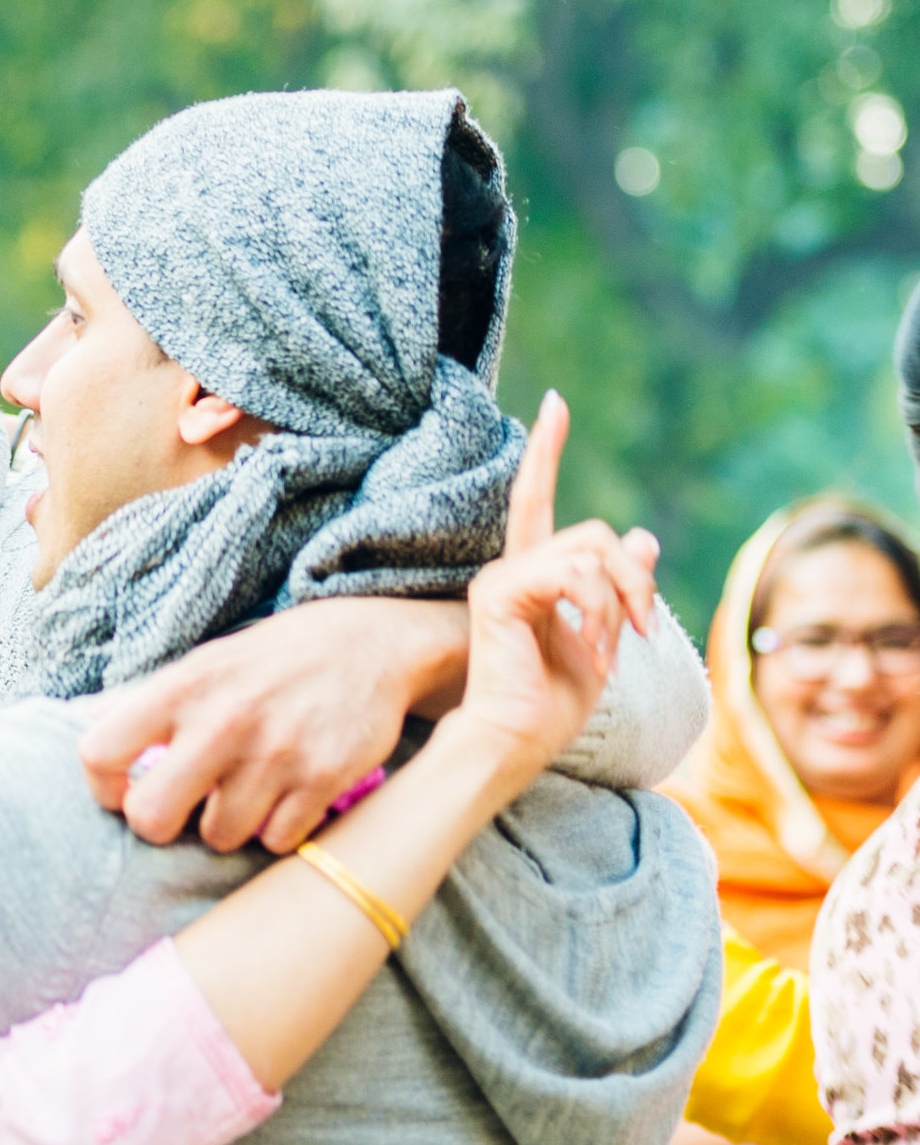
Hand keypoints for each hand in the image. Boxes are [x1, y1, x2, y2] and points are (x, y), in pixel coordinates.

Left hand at [79, 597, 466, 852]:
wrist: (370, 643)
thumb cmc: (267, 662)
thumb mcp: (198, 665)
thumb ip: (136, 702)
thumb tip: (68, 723)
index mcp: (181, 688)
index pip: (97, 752)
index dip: (100, 786)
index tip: (123, 788)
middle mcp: (223, 720)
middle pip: (151, 819)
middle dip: (161, 825)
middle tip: (182, 808)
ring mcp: (276, 753)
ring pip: (220, 837)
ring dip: (228, 826)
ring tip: (243, 792)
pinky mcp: (324, 779)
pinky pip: (277, 840)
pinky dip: (277, 828)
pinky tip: (284, 797)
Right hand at [454, 391, 658, 773]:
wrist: (516, 741)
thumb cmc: (552, 704)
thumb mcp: (608, 637)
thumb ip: (622, 587)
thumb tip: (645, 536)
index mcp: (532, 575)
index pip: (537, 498)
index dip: (547, 450)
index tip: (556, 402)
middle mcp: (511, 568)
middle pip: (597, 534)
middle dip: (637, 581)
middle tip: (645, 631)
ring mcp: (501, 578)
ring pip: (593, 551)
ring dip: (622, 605)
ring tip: (614, 652)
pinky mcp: (500, 593)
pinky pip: (575, 577)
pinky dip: (601, 615)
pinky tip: (596, 654)